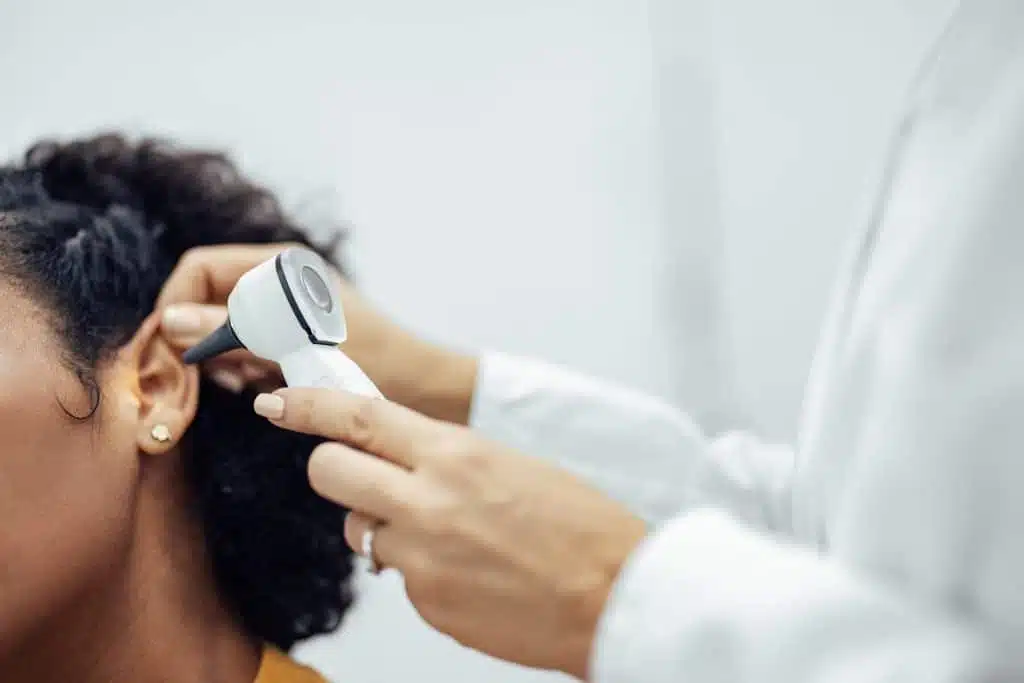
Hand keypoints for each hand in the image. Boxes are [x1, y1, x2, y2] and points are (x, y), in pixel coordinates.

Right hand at [155, 243, 476, 421]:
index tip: (168, 347)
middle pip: (207, 299)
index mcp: (282, 266)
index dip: (177, 303)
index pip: (200, 267)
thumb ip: (234, 330)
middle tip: (218, 376)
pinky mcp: (293, 339)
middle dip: (202, 338)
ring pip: (224, 329)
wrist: (426, 389)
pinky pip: (248, 350)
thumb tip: (172, 322)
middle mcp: (279, 282)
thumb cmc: (376, 360)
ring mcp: (285, 310)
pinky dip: (246, 370)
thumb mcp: (298, 345)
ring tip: (249, 384)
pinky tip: (263, 389)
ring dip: (225, 359)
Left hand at [253, 387, 647, 679]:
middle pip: (329, 473)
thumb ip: (442, 458)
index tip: (278, 403)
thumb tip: (393, 459)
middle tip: (360, 478)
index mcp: (454, 453)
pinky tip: (469, 572)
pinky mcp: (427, 604)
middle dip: (334, 471)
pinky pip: (399, 577)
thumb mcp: (508, 463)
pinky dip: (421, 571)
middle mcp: (428, 501)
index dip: (308, 406)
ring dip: (385, 529)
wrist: (614, 595)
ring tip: (448, 536)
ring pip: (360, 531)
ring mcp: (422, 559)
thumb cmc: (578, 524)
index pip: (357, 417)